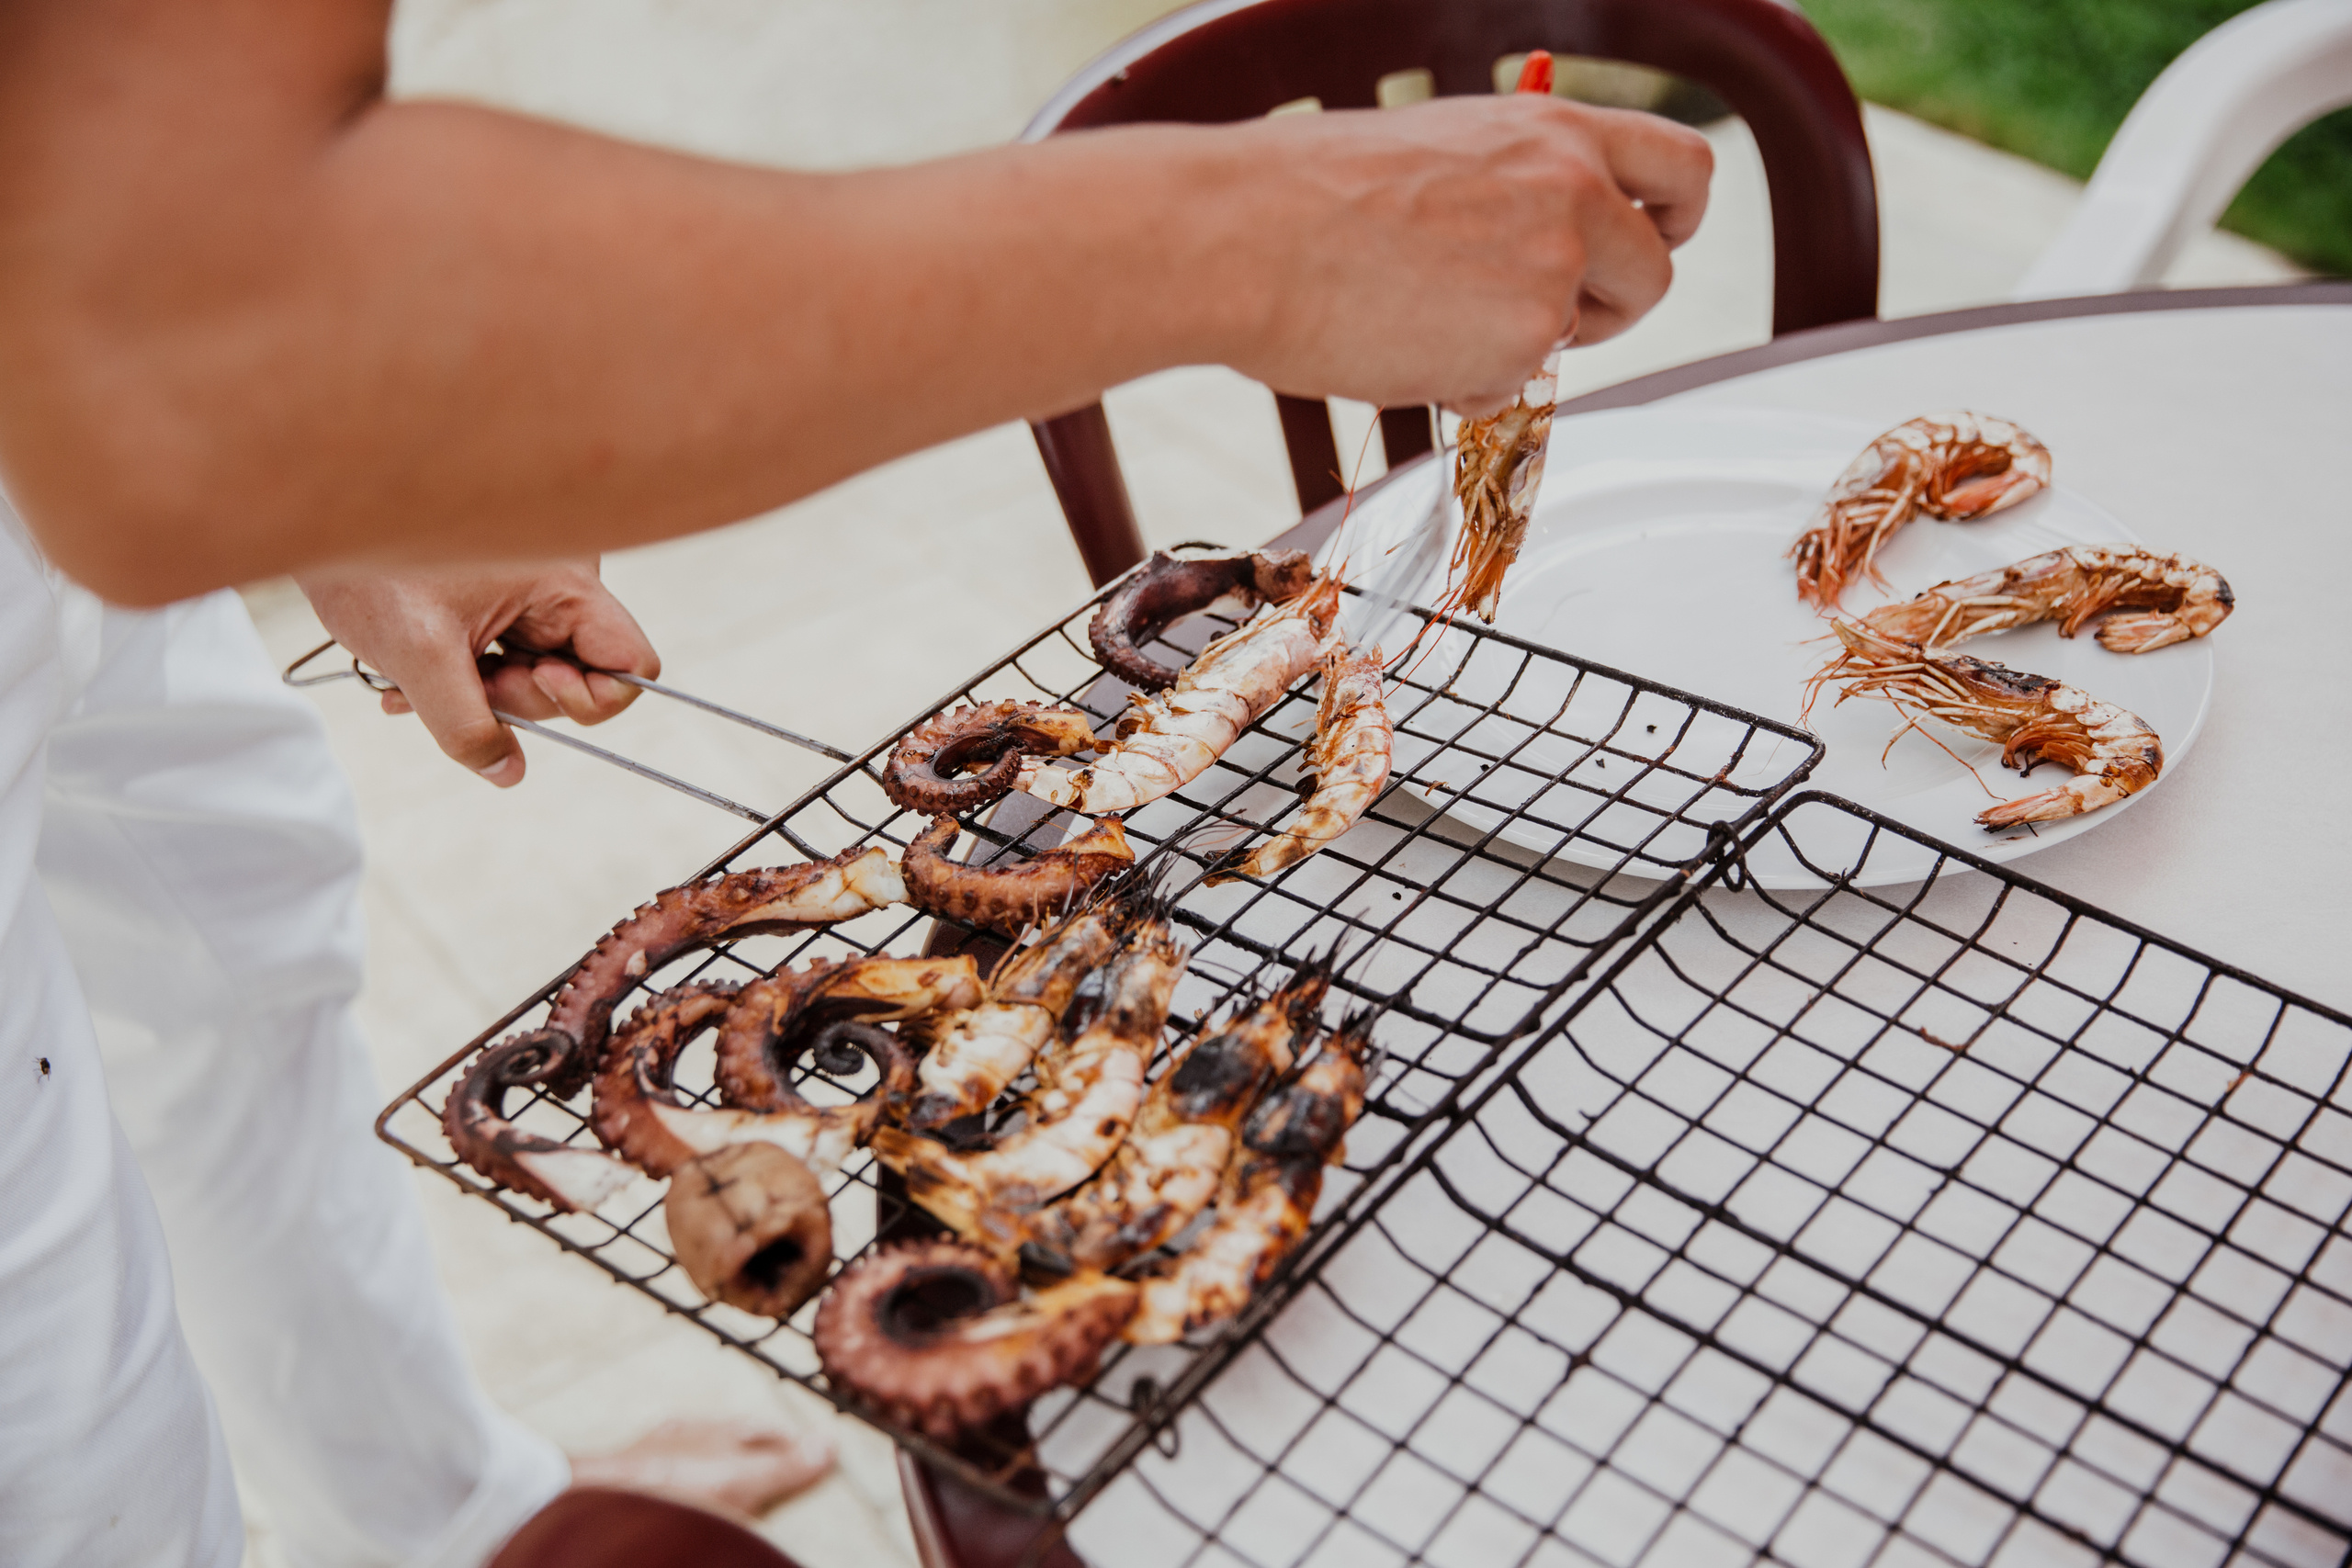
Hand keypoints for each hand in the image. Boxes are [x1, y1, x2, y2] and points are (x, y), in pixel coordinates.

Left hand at [297, 561, 658, 786]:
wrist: (321, 519)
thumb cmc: (369, 563)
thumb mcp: (418, 656)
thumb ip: (466, 724)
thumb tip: (506, 772)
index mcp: (565, 581)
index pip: (632, 662)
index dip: (588, 699)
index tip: (523, 685)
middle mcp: (561, 582)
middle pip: (580, 676)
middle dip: (515, 697)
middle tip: (455, 683)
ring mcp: (532, 590)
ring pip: (537, 670)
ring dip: (481, 692)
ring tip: (415, 683)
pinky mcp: (503, 596)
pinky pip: (509, 654)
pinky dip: (467, 675)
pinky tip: (415, 677)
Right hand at [1205, 96, 1712, 414]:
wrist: (1248, 236)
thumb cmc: (1307, 193)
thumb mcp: (1438, 150)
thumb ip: (1509, 185)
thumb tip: (1524, 236)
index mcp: (1552, 132)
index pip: (1682, 167)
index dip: (1673, 217)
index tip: (1647, 240)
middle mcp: (1573, 192)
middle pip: (1657, 269)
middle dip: (1614, 305)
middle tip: (1550, 317)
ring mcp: (1554, 271)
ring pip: (1579, 335)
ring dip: (1523, 344)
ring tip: (1430, 321)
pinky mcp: (1522, 342)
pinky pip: (1516, 384)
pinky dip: (1468, 384)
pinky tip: (1402, 348)